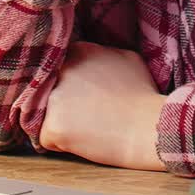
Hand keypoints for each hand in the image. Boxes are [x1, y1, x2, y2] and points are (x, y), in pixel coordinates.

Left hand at [39, 41, 166, 170]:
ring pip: (45, 113)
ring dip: (61, 122)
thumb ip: (101, 55)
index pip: (59, 69)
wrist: (150, 127)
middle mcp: (61, 70)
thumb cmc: (144, 95)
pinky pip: (45, 138)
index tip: (88, 96)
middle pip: (49, 90)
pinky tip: (84, 141)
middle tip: (88, 115)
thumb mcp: (126, 58)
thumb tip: (90, 61)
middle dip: (64, 102)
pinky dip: (60, 144)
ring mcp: (54, 98)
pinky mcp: (53, 126)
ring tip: (88, 129)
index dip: (73, 85)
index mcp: (77, 51)